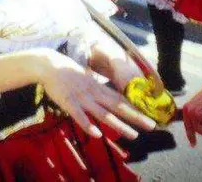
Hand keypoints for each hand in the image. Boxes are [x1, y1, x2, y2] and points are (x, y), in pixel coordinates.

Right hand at [37, 50, 155, 139]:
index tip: (149, 115)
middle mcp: (94, 93)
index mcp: (98, 87)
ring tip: (133, 135)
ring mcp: (82, 98)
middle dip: (135, 116)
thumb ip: (96, 89)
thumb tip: (107, 98)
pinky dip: (88, 125)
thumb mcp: (86, 80)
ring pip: (103, 113)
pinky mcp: (69, 102)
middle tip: (151, 126)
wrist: (49, 65)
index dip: (135, 107)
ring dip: (119, 125)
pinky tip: (97, 134)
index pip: (120, 98)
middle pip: (118, 106)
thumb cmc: (67, 73)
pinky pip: (80, 116)